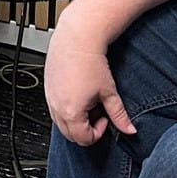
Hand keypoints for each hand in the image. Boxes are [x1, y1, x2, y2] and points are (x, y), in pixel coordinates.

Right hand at [44, 12, 133, 144]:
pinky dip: (66, 108)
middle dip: (86, 128)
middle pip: (70, 135)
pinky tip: (78, 93)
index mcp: (72, 112)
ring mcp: (50, 99)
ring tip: (88, 101)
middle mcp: (57, 108)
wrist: (77, 39)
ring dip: (75, 119)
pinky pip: (55, 109)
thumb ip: (119, 116)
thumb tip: (129, 130)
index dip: (98, 132)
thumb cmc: (90, 62)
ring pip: (61, 123)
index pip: (84, 138)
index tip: (105, 117)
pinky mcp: (47, 89)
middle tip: (97, 112)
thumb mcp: (109, 92)